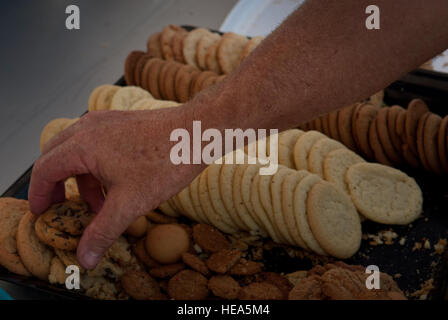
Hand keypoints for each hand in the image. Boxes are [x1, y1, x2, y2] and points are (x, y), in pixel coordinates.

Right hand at [29, 107, 201, 268]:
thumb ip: (103, 231)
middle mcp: (89, 128)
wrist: (197, 131)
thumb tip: (85, 257)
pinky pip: (96, 144)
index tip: (41, 211)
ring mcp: (106, 122)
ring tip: (98, 204)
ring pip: (77, 150)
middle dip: (55, 184)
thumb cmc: (166, 161)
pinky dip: (96, 166)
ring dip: (80, 178)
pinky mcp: (121, 122)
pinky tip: (115, 185)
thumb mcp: (130, 203)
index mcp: (82, 145)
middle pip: (56, 156)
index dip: (38, 193)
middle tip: (60, 206)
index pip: (45, 169)